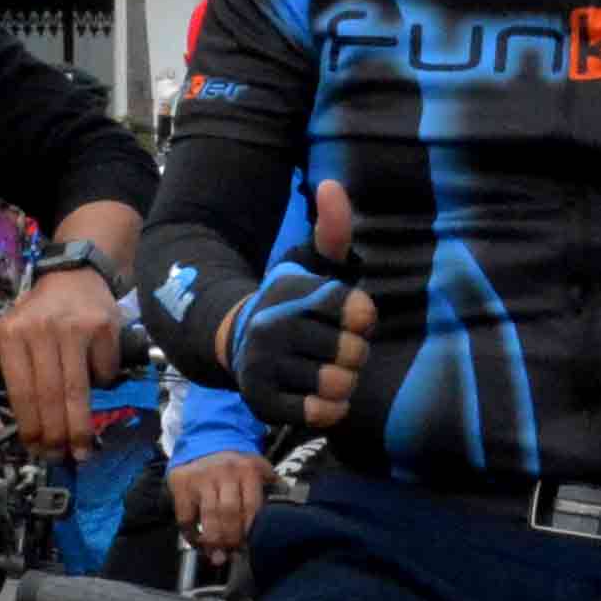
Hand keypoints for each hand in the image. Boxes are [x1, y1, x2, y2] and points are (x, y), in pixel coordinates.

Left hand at [0, 260, 126, 454]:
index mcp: (12, 334)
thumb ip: (15, 369)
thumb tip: (29, 424)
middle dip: (56, 433)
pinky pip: (104, 372)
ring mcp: (75, 327)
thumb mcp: (15, 333)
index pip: (21, 390)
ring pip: (77, 390)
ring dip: (80, 426)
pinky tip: (98, 386)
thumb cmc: (42, 313)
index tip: (36, 447)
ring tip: (81, 448)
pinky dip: (103, 386)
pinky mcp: (103, 327)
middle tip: (60, 455)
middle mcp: (41, 329)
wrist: (75, 275)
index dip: (30, 425)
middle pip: (50, 395)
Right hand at [169, 450, 267, 557]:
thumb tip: (285, 509)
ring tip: (217, 556)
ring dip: (213, 541)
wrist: (205, 442)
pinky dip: (191, 535)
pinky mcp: (181, 484)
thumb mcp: (257, 467)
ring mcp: (201, 478)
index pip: (251, 506)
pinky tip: (198, 543)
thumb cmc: (235, 465)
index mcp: (247, 470)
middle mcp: (224, 472)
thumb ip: (270, 487)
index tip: (247, 546)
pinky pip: (186, 517)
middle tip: (231, 553)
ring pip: (208, 516)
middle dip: (231, 538)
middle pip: (229, 513)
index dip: (249, 530)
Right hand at [231, 181, 379, 442]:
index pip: (360, 313)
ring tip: (328, 370)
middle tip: (336, 349)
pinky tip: (321, 394)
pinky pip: (322, 414)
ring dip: (343, 382)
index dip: (363, 320)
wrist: (237, 342)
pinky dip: (331, 408)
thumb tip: (332, 185)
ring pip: (339, 385)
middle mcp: (274, 327)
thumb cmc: (293, 304)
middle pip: (354, 353)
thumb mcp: (313, 265)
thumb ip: (332, 231)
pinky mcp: (263, 403)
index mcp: (293, 292)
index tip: (349, 319)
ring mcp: (265, 366)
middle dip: (354, 353)